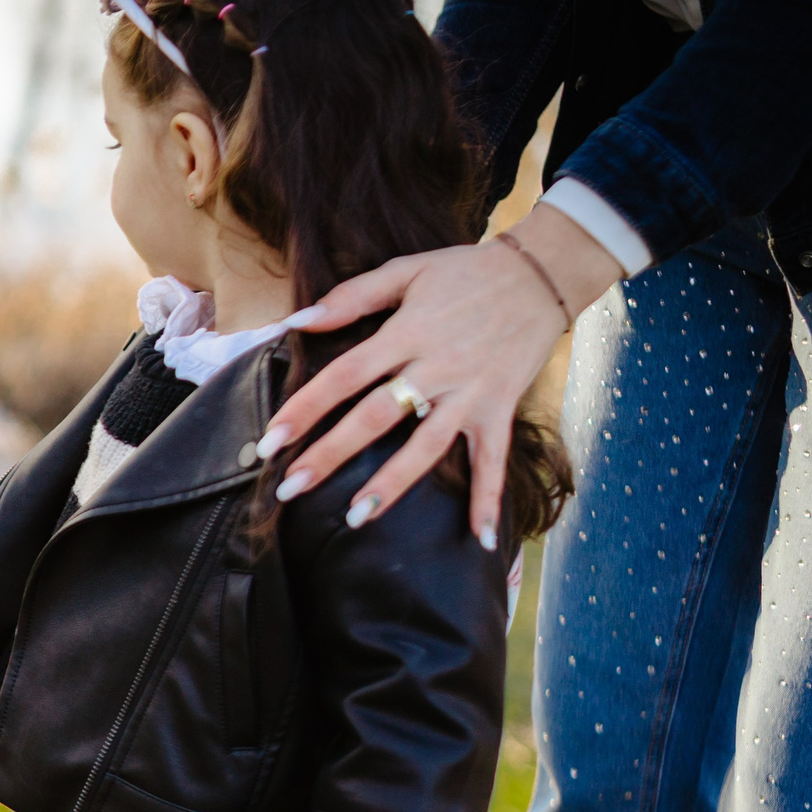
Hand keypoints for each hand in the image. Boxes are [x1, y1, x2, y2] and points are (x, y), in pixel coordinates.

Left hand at [259, 202, 622, 545]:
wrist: (541, 273)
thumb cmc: (466, 271)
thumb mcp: (407, 270)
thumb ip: (352, 296)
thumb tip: (295, 320)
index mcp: (406, 333)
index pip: (345, 376)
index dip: (305, 408)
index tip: (270, 441)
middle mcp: (435, 368)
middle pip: (375, 417)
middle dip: (330, 455)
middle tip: (289, 489)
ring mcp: (470, 393)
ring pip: (426, 446)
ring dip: (392, 484)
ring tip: (356, 518)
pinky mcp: (500, 409)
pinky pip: (494, 460)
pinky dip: (490, 499)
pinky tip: (482, 541)